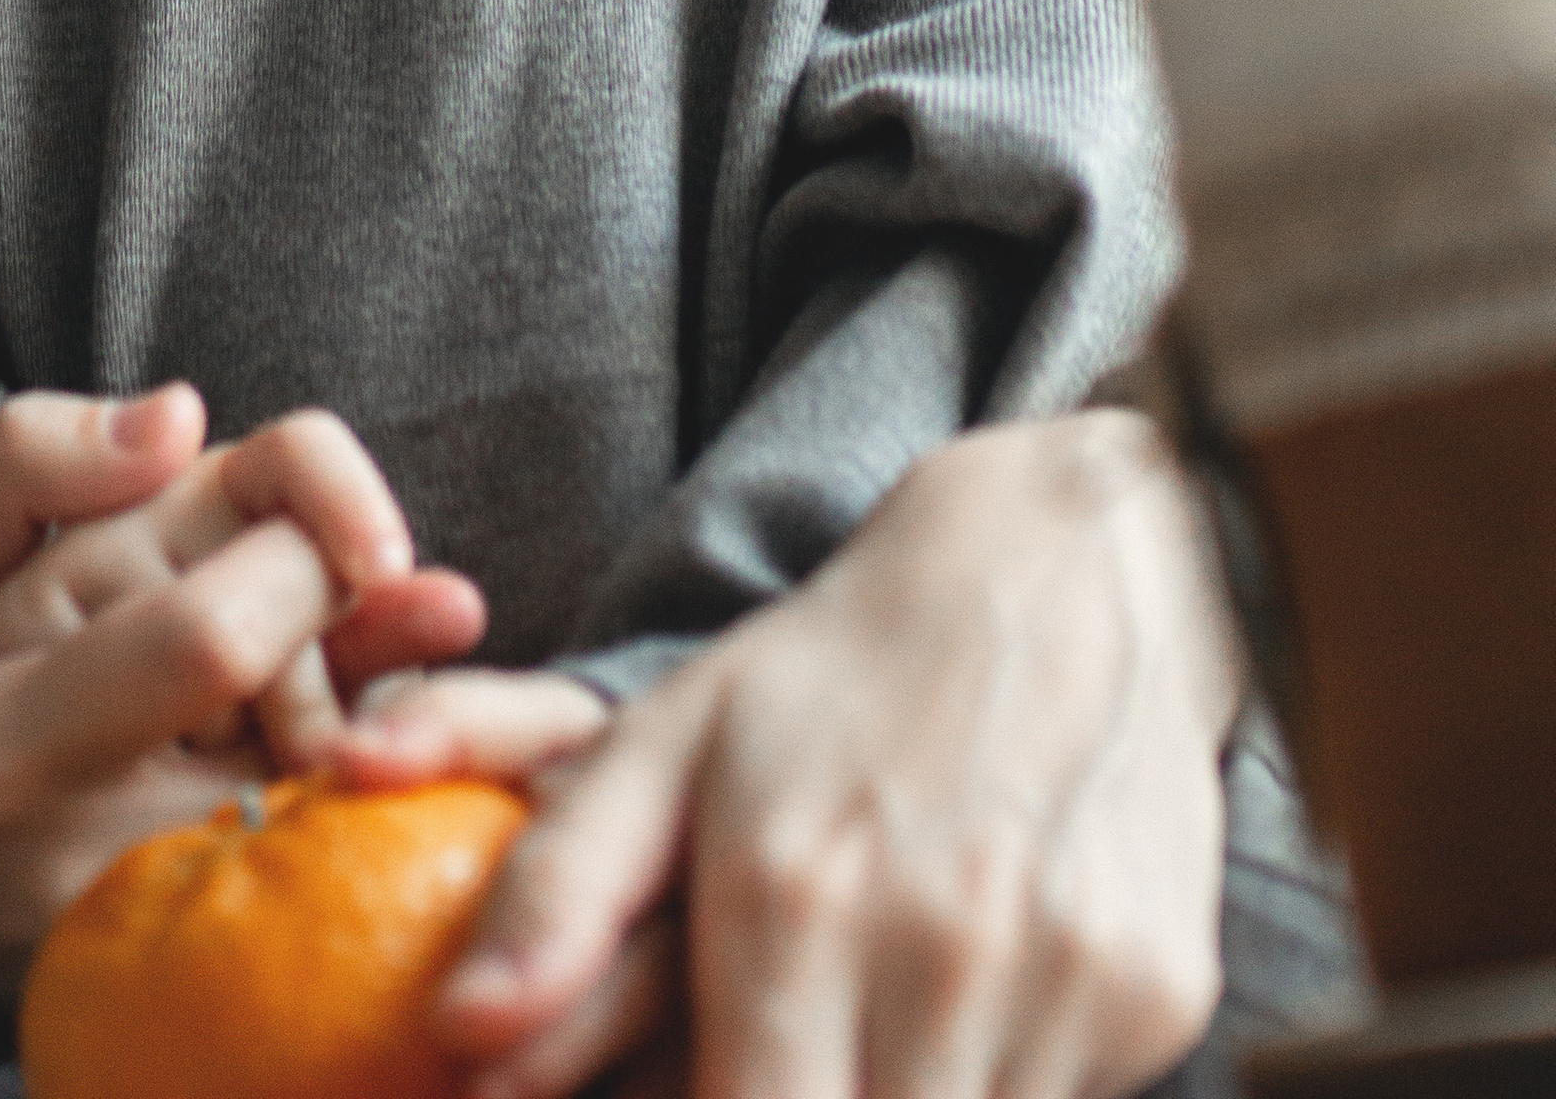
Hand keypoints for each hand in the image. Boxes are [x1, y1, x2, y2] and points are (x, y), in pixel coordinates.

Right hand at [0, 382, 485, 1068]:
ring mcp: (143, 944)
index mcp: (2, 756)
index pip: (211, 641)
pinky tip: (323, 709)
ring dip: (371, 690)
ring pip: (343, 797)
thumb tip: (183, 412)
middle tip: (326, 560)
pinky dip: (349, 764)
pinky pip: (318, 856)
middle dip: (346, 611)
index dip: (298, 547)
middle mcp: (89, 871)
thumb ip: (23, 466)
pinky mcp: (178, 976)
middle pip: (311, 721)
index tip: (298, 504)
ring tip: (337, 627)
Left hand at [375, 413, 1239, 1098]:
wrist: (1066, 569)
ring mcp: (1063, 979)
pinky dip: (1000, 1086)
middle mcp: (935, 950)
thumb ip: (558, 890)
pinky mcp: (1158, 996)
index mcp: (792, 895)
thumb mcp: (669, 742)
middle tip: (771, 1052)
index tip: (687, 1096)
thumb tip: (458, 1034)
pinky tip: (968, 1006)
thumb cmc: (834, 674)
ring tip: (857, 1021)